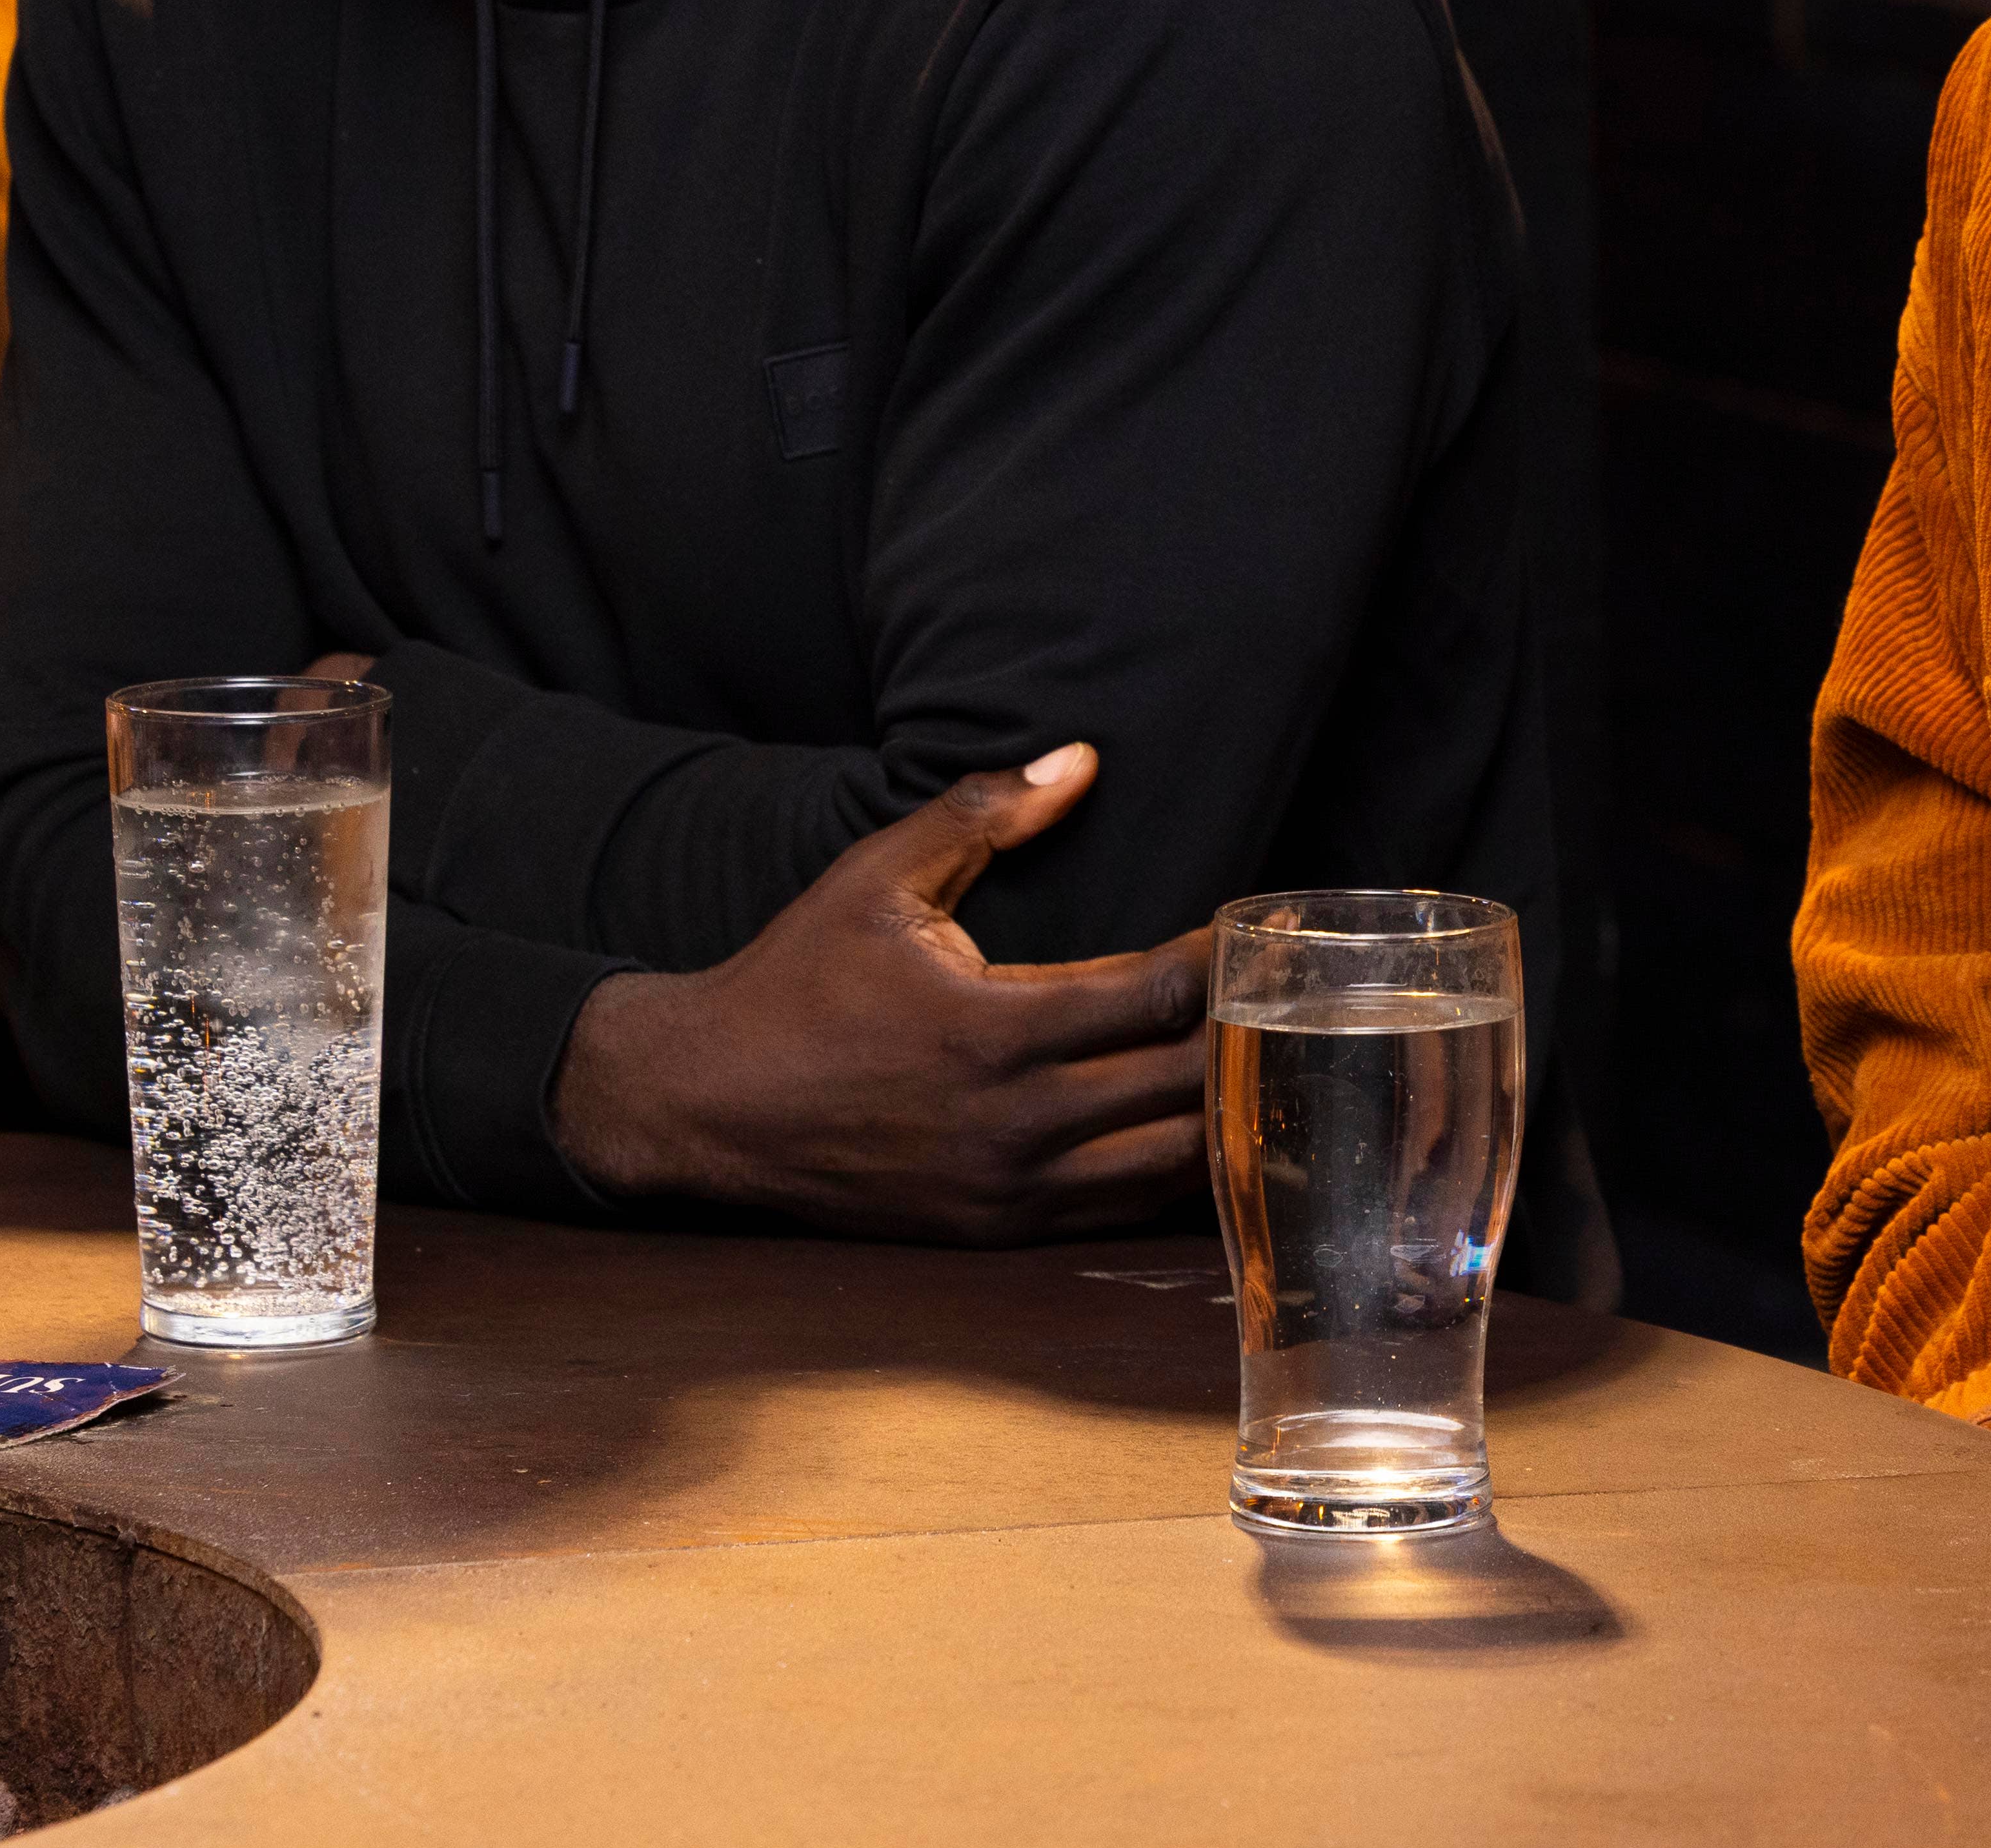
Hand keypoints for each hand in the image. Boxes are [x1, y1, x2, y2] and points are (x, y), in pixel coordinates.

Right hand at [551, 742, 1213, 1242]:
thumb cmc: (796, 980)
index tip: (1253, 930)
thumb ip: (983, 813)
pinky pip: (1118, 1212)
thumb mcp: (877, 877)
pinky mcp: (995, 1231)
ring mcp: (1009, 1189)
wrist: (706, 1103)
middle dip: (1245, 1036)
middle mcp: (1015, 1122)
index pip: (1159, 998)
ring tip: (1260, 1062)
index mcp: (995, 1028)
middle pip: (1186, 1084)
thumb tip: (1081, 758)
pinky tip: (1204, 1131)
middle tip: (1283, 994)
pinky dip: (1173, 1175)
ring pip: (1170, 1164)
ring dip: (1225, 1113)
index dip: (1220, 962)